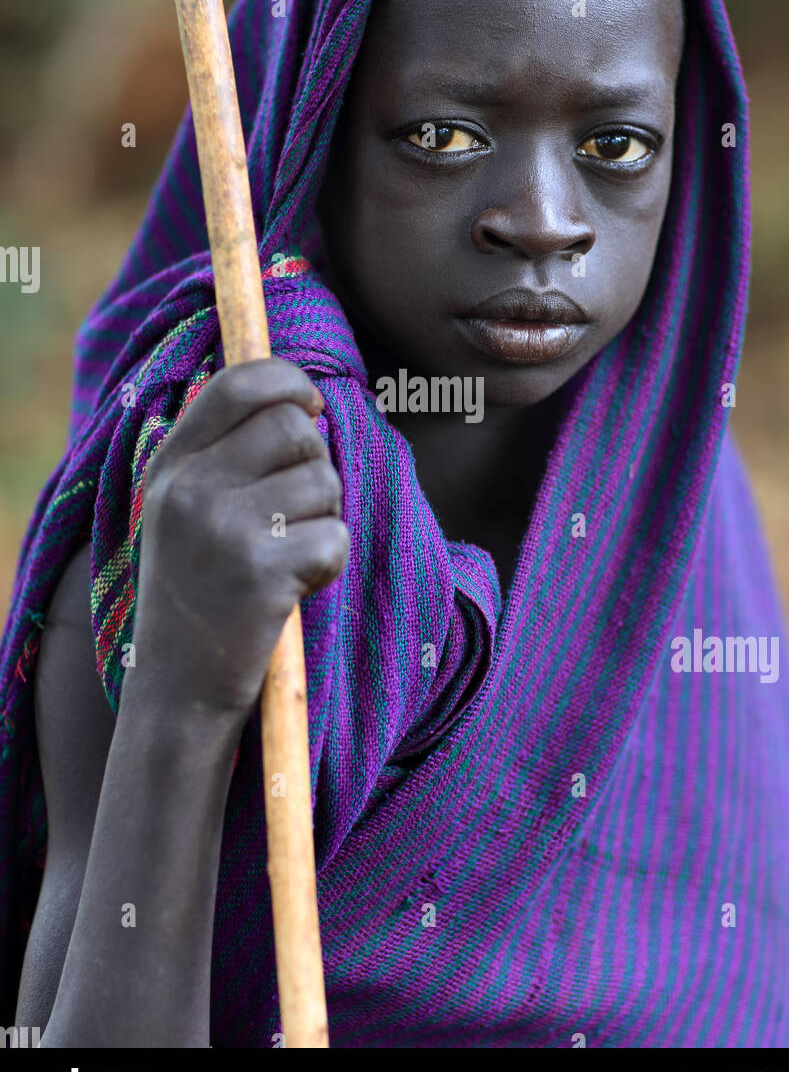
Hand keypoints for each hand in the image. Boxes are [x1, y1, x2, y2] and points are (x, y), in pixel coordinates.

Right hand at [130, 357, 348, 717]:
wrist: (177, 691)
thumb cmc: (197, 593)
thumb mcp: (183, 511)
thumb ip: (223, 452)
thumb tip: (298, 398)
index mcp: (170, 465)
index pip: (237, 382)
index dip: (289, 380)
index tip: (312, 406)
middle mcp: (190, 488)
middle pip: (294, 427)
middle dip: (315, 463)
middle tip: (295, 511)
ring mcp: (224, 529)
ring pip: (324, 481)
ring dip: (324, 519)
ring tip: (287, 557)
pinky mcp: (262, 573)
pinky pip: (335, 537)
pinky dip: (330, 563)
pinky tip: (296, 588)